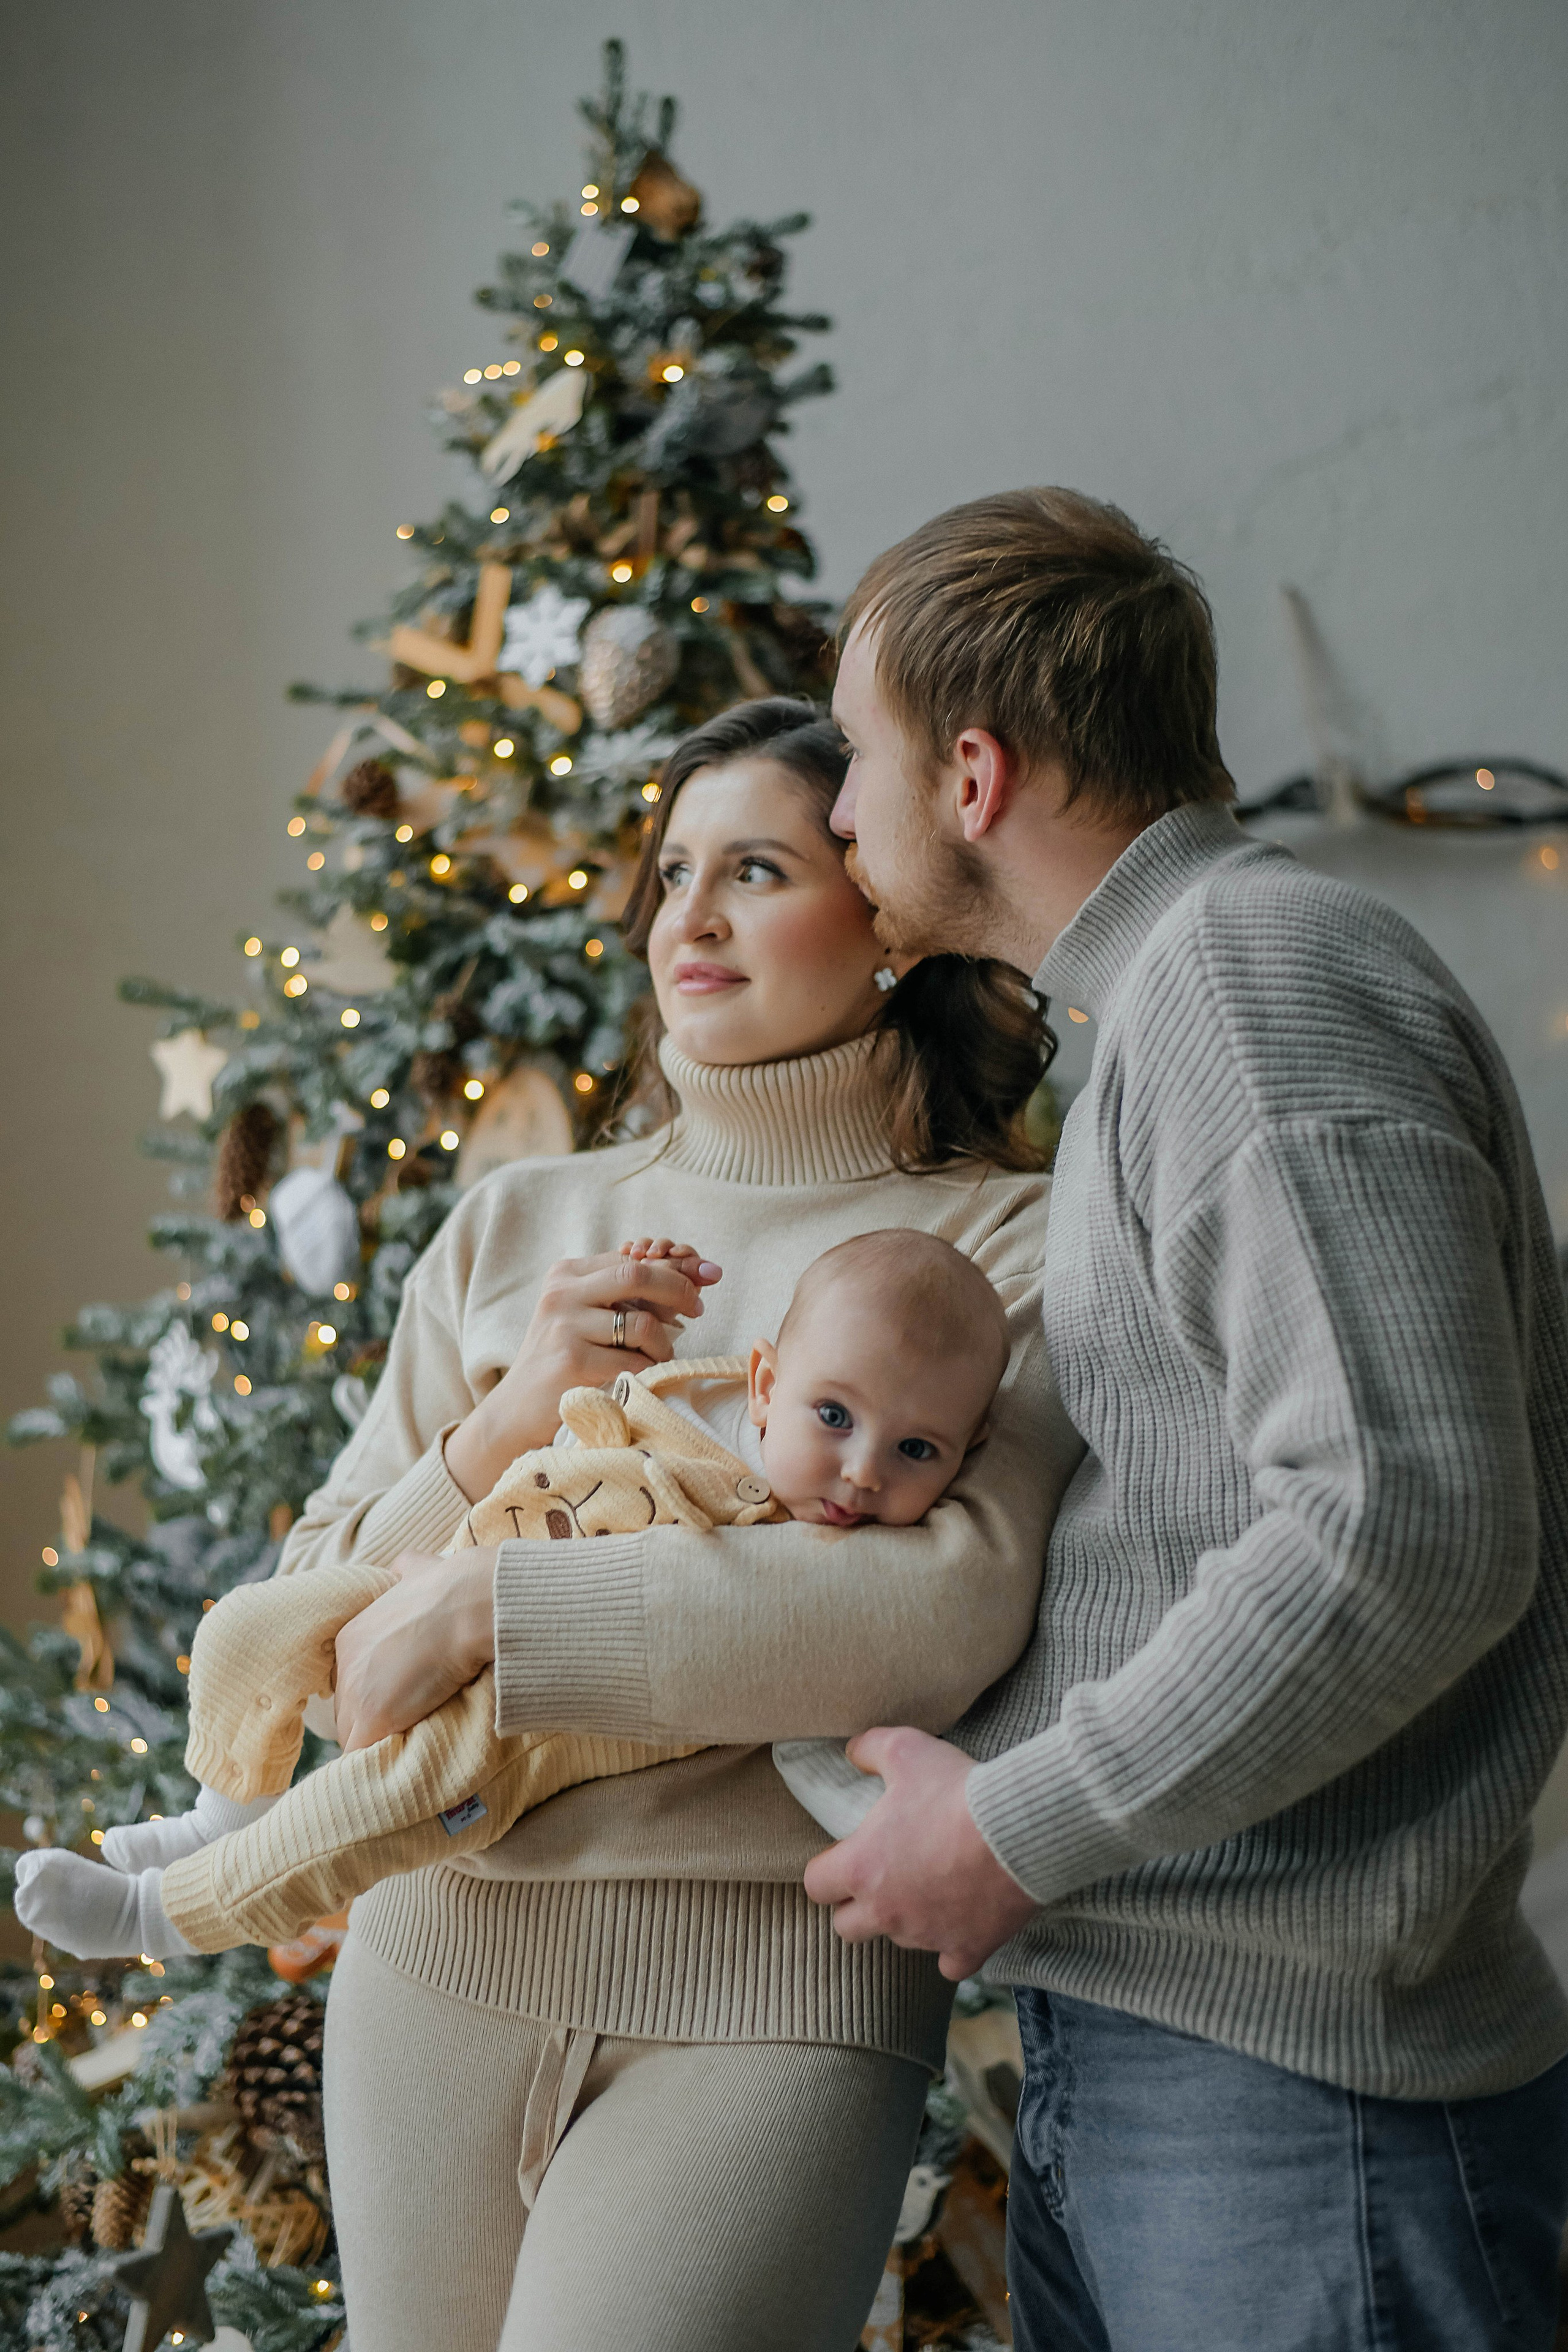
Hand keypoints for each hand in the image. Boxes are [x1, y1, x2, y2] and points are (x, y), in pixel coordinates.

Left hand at [333, 1549, 495, 1751]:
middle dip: (376, 1716)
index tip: (402, 1695)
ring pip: (355, 1732)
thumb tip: (408, 1569)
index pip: (353, 1679)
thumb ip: (407, 1574)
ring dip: (381, 1738)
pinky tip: (404, 1758)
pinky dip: (380, 1760)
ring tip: (411, 1740)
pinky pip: (364, 1754)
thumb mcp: (421, 1569)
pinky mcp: (373, 1718)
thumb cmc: (455, 1588)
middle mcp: (345, 1662)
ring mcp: (356, 1692)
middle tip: (410, 1720)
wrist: (469, 1603)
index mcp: (353, 1634)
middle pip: (349, 1707)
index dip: (378, 1691)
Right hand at [445, 1241, 721, 1501]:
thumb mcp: (587, 1316)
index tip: (707, 1275)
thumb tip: (697, 1274)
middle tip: (698, 1309)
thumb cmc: (563, 1361)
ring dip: (662, 1344)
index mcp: (567, 1274)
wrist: (516, 1411)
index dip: (674, 1266)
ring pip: (641, 1323)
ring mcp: (563, 1326)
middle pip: (637, 1274)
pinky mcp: (570, 1361)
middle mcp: (561, 1293)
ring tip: (656, 1356)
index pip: (631, 1258)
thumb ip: (628, 1295)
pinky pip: (634, 1361)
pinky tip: (640, 1376)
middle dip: (679, 1289)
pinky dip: (648, 1370)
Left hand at [801, 1726, 1038, 1980]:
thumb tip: (853, 1752)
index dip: (827, 1870)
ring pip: (899, 1941)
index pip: (816, 1885)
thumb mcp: (905, 1749)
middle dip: (856, 1906)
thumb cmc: (955, 1791)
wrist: (1017, 1831)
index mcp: (861, 1867)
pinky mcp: (967, 1949)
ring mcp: (926, 1936)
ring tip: (930, 1886)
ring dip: (906, 1920)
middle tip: (881, 1876)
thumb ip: (870, 1749)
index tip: (847, 1854)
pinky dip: (953, 1948)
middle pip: (847, 1927)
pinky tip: (962, 1923)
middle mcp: (886, 1911)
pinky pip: (950, 1964)